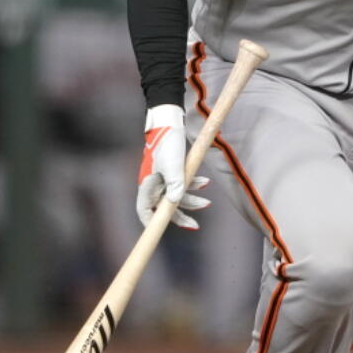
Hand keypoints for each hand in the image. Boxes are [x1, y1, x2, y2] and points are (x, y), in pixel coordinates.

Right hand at [136, 104, 209, 229]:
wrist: (170, 121)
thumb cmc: (167, 143)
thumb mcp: (173, 165)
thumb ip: (175, 185)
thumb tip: (175, 203)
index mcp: (147, 185)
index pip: (144, 211)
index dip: (152, 224)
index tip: (162, 231)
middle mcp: (152, 184)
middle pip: (164, 207)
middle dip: (180, 215)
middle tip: (195, 226)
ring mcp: (162, 177)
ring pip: (176, 195)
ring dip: (191, 200)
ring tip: (208, 203)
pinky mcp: (171, 170)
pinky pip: (181, 183)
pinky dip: (193, 185)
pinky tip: (205, 183)